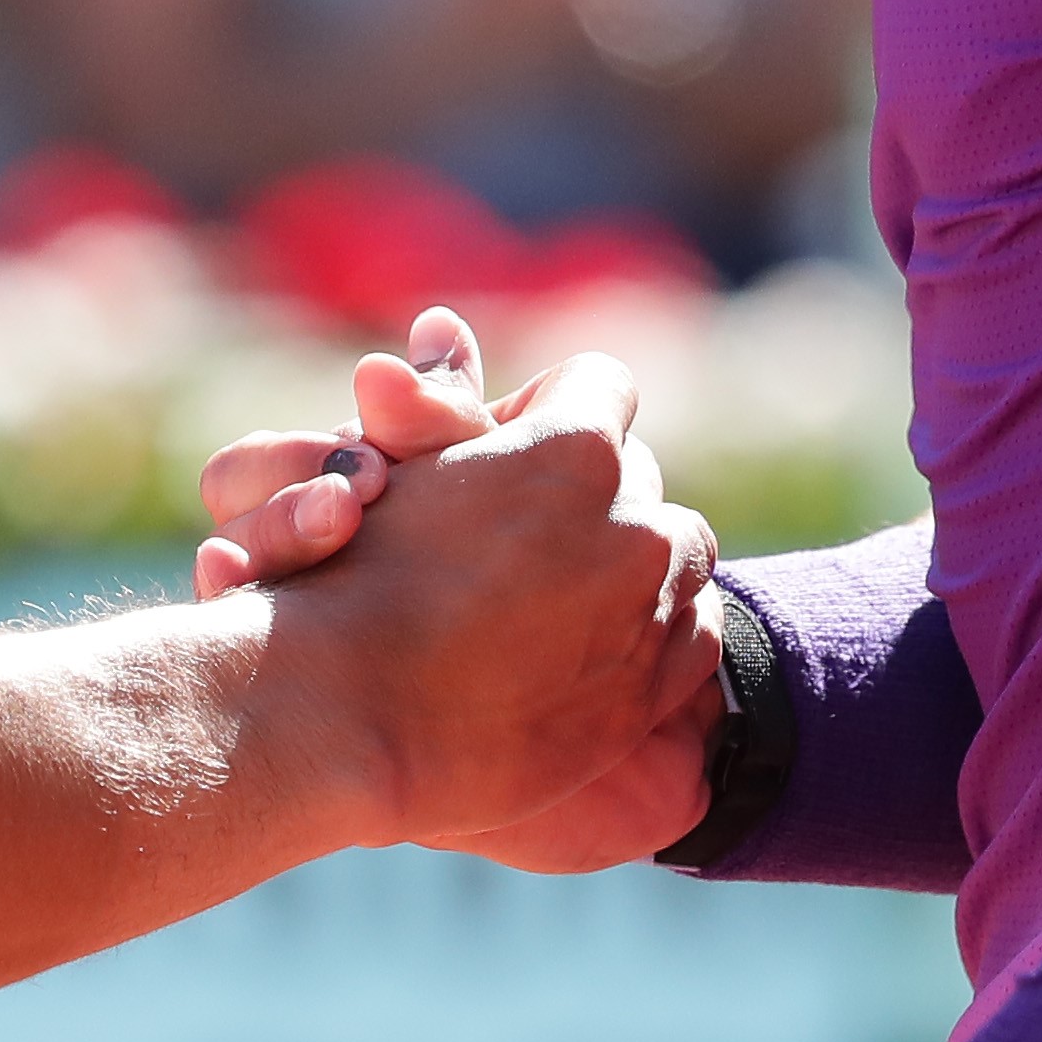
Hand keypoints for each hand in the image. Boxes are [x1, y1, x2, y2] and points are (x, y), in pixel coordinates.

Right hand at [224, 323, 720, 851]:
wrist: (348, 719)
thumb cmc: (353, 578)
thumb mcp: (396, 469)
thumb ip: (437, 398)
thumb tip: (444, 322)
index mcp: (575, 447)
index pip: (603, 384)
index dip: (549, 408)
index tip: (503, 451)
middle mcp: (633, 524)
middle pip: (641, 476)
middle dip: (592, 490)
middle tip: (520, 531)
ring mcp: (650, 612)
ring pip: (679, 552)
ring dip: (634, 557)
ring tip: (558, 588)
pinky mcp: (652, 692)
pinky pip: (693, 633)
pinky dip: (656, 626)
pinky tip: (592, 642)